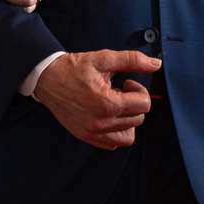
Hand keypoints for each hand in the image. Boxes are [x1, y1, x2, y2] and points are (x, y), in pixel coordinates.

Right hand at [33, 50, 162, 149]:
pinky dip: (116, 132)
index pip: (144, 104)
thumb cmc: (74, 68)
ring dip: (128, 120)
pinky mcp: (86, 136)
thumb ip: (132, 60)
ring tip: (115, 105)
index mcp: (107, 103)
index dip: (139, 90)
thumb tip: (156, 64)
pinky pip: (112, 144)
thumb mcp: (104, 59)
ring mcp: (92, 132)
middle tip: (119, 91)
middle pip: (138, 119)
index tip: (126, 83)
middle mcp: (101, 122)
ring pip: (128, 136)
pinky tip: (108, 115)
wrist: (47, 78)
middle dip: (134, 103)